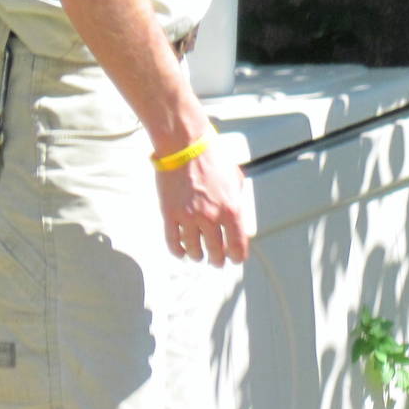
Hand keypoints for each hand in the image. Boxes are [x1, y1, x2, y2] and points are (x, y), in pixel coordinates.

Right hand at [156, 145, 250, 265]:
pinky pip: (173, 241)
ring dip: (198, 256)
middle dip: (218, 259)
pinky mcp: (170, 214)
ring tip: (200, 257)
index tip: (236, 259)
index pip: (237, 244)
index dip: (237, 256)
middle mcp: (211, 217)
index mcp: (231, 209)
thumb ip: (237, 201)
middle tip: (217, 262)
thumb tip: (237, 218)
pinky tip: (182, 253)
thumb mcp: (235, 180)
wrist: (186, 147)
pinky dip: (178, 251)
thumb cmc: (214, 160)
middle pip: (216, 250)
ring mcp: (189, 217)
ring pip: (194, 249)